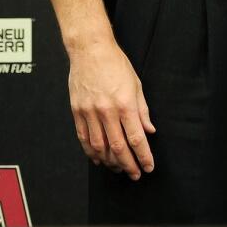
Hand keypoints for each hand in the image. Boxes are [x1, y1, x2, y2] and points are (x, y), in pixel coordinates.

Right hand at [67, 39, 154, 178]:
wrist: (90, 51)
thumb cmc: (116, 65)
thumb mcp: (136, 85)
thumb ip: (142, 110)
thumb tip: (149, 131)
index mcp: (125, 104)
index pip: (136, 138)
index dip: (143, 156)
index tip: (148, 167)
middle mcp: (106, 111)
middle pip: (118, 147)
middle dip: (128, 164)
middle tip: (135, 174)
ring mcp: (89, 113)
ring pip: (99, 147)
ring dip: (110, 162)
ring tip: (119, 168)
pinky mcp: (77, 112)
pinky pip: (84, 138)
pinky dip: (91, 152)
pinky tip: (99, 159)